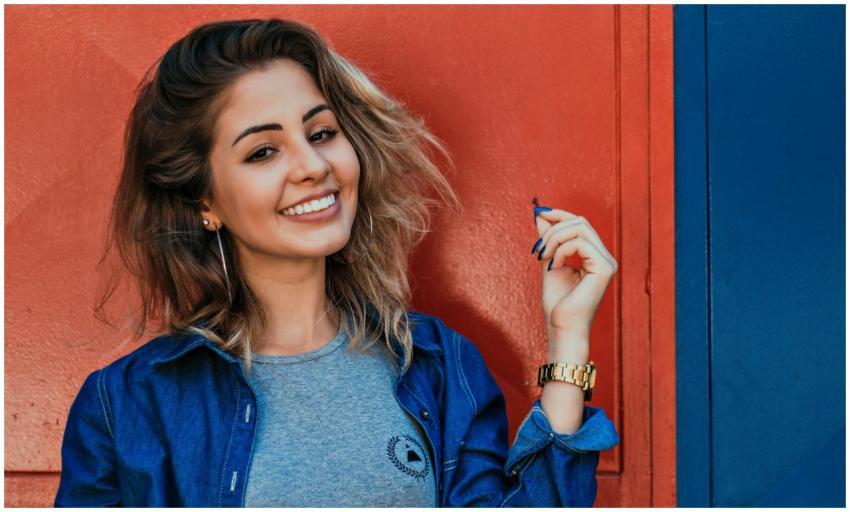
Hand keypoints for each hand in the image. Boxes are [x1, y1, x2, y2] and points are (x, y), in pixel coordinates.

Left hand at [532, 207, 617, 340]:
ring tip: (543, 256)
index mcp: (595, 256)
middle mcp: (605, 258)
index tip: (538, 214)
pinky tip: (554, 265)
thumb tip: (540, 214)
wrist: (562, 327)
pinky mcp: (604, 268)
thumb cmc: (558, 303)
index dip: (559, 214)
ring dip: (555, 238)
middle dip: (554, 228)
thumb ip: (548, 240)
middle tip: (538, 247)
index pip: (580, 224)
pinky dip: (561, 250)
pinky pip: (580, 243)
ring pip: (580, 228)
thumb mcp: (549, 263)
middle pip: (581, 221)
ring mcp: (607, 262)